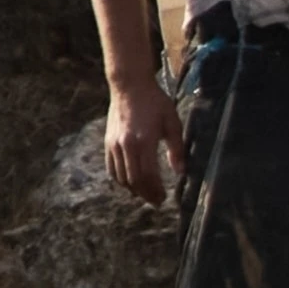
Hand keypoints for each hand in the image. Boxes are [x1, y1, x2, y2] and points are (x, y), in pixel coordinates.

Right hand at [103, 73, 186, 204]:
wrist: (129, 86)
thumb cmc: (155, 102)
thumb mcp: (172, 122)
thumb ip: (177, 148)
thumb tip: (181, 172)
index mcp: (144, 141)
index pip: (148, 175)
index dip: (155, 190)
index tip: (164, 198)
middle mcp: (126, 145)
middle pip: (134, 180)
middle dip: (145, 194)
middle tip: (157, 201)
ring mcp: (114, 144)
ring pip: (121, 176)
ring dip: (133, 189)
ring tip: (146, 194)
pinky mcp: (107, 142)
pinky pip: (111, 168)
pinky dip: (120, 179)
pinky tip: (130, 183)